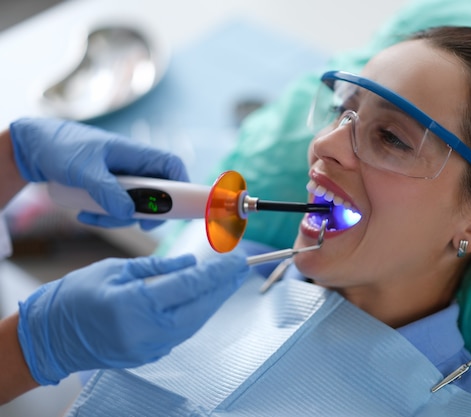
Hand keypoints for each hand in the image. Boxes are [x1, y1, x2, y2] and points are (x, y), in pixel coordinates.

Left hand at [9, 117, 188, 229]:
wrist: (34, 148)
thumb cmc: (62, 147)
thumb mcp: (84, 170)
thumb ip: (107, 192)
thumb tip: (128, 214)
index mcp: (136, 154)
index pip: (172, 166)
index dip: (181, 185)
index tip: (177, 207)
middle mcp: (134, 167)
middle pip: (158, 193)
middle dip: (146, 212)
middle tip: (138, 224)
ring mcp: (122, 180)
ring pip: (135, 206)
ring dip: (119, 218)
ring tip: (92, 217)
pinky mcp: (108, 190)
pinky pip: (116, 209)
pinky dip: (104, 217)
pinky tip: (85, 215)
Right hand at [16, 253, 248, 384]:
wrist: (50, 337)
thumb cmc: (75, 297)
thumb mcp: (115, 270)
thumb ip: (157, 268)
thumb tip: (190, 263)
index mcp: (137, 304)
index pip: (190, 285)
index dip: (218, 272)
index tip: (237, 260)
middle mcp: (148, 330)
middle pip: (200, 307)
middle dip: (224, 287)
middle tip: (243, 269)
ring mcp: (150, 347)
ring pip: (195, 322)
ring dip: (214, 301)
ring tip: (229, 282)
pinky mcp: (149, 354)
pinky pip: (182, 332)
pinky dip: (196, 314)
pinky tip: (204, 300)